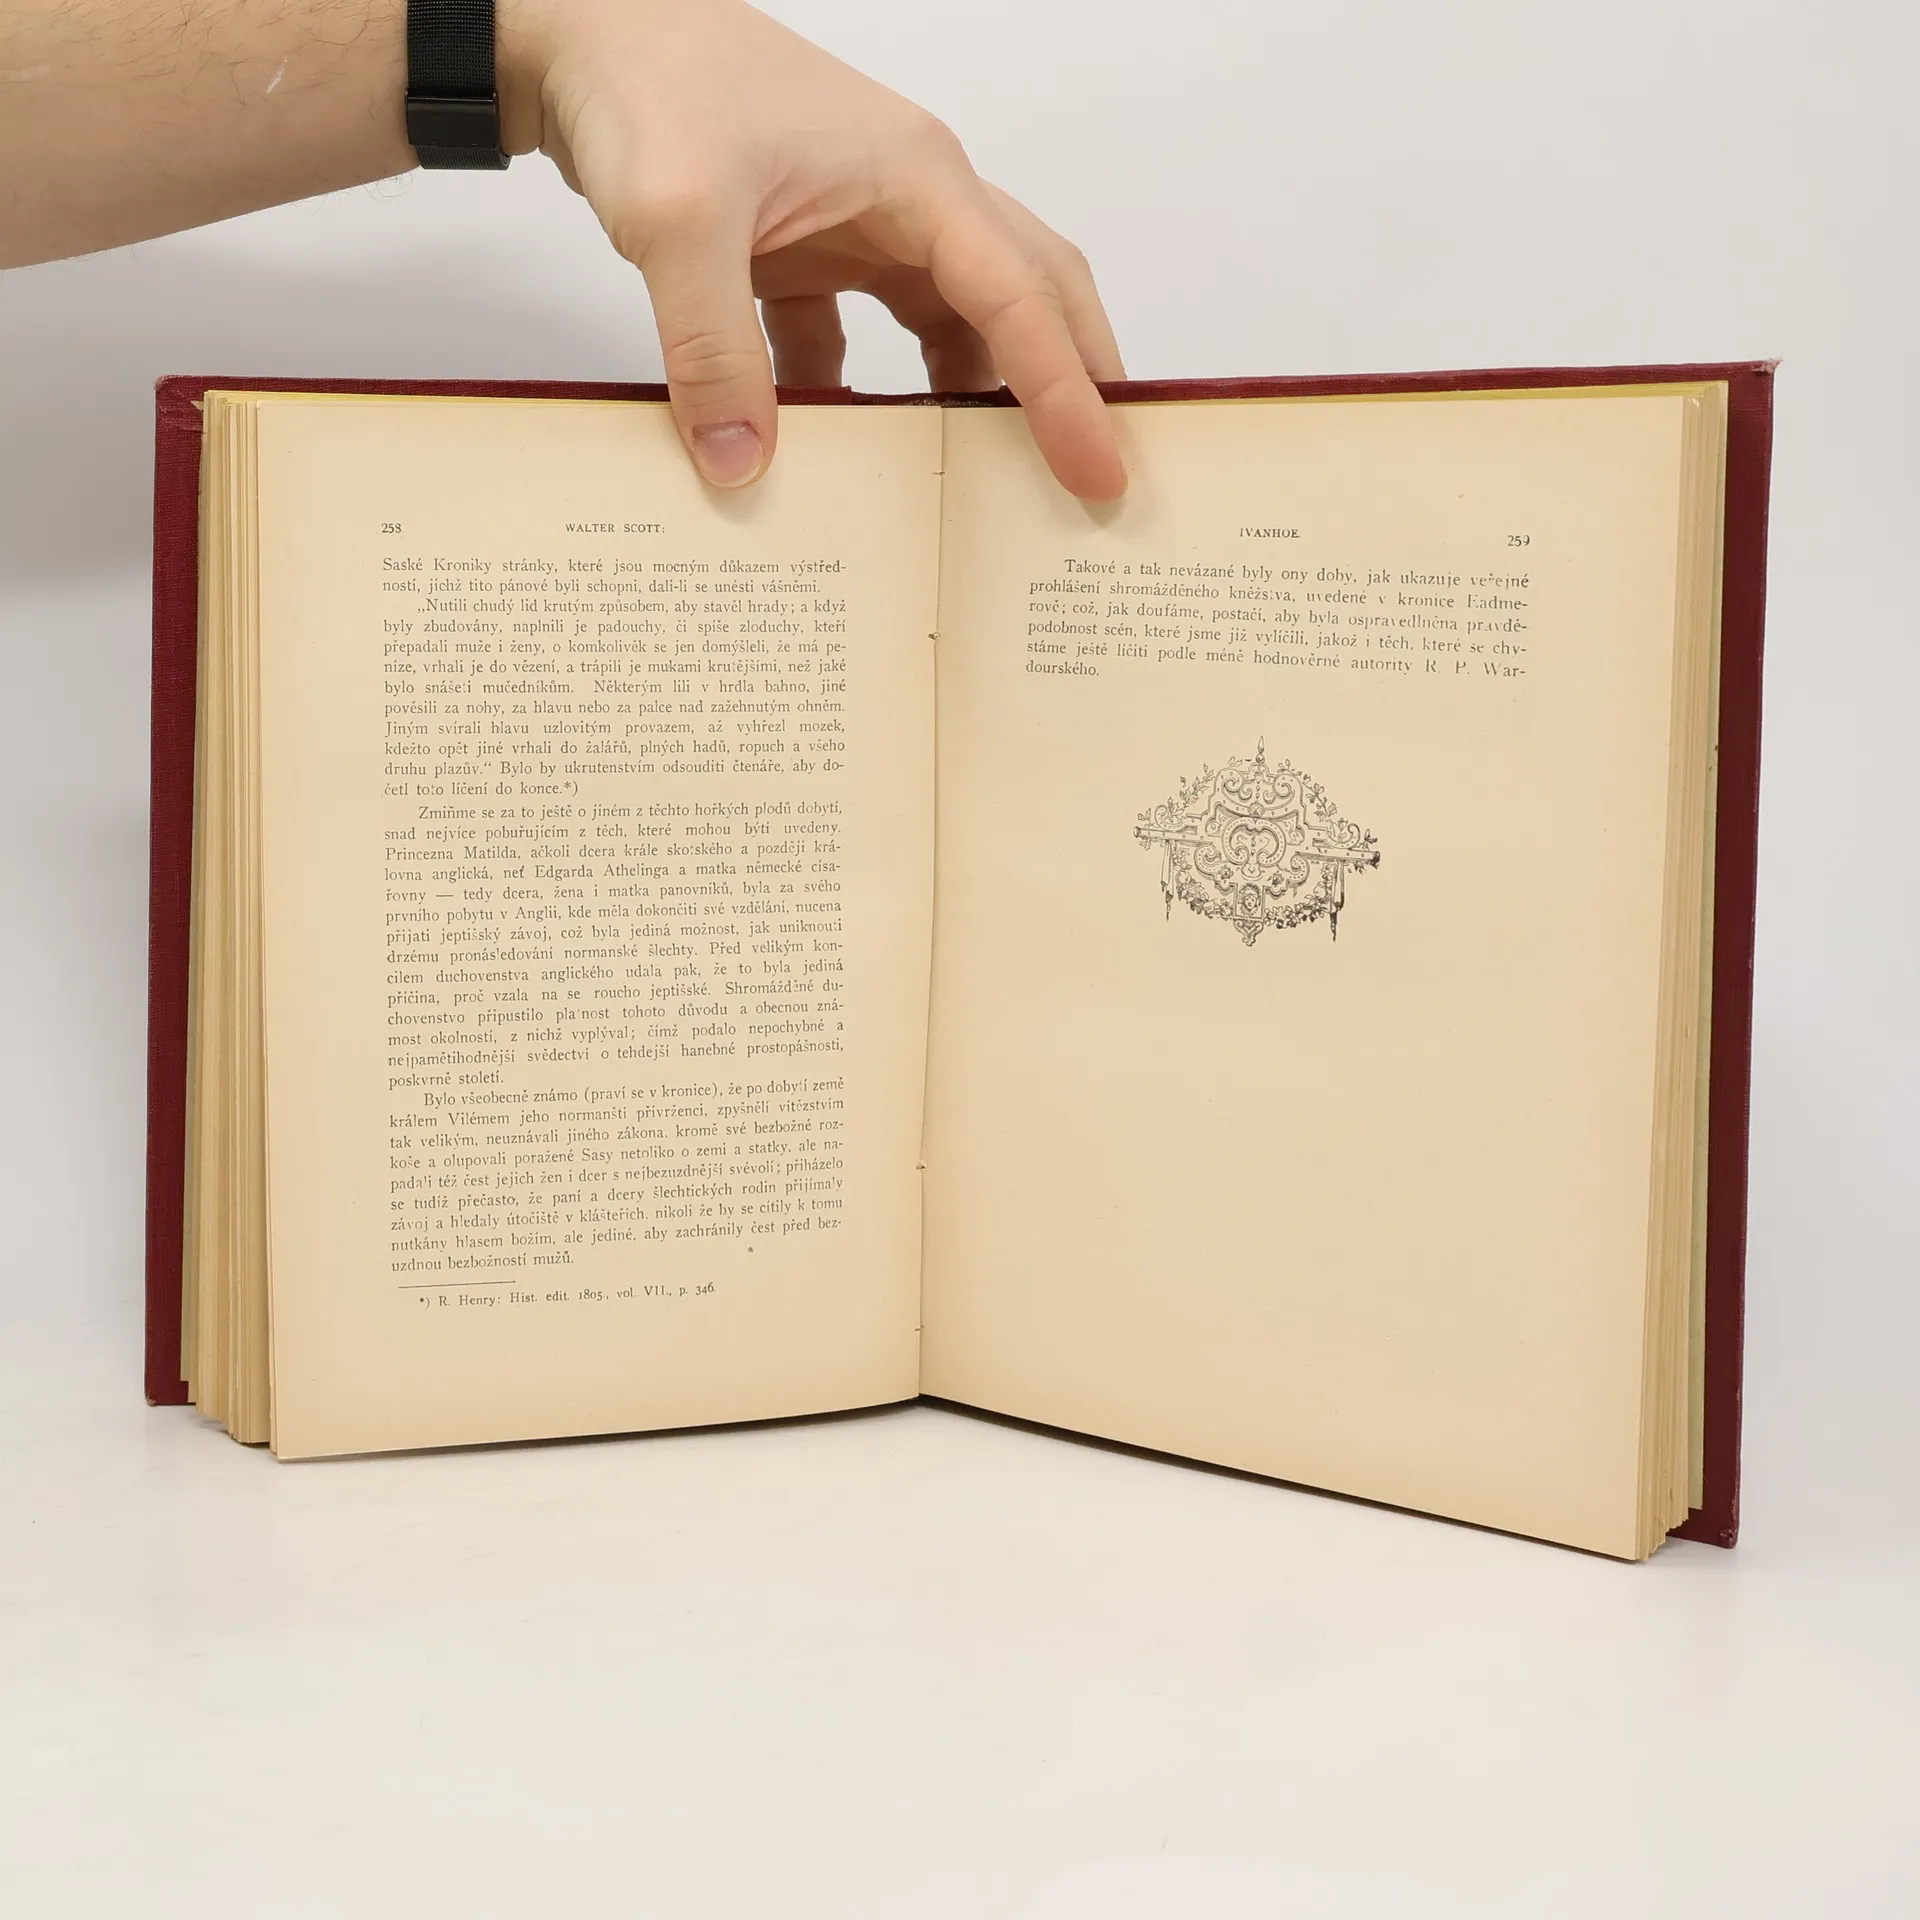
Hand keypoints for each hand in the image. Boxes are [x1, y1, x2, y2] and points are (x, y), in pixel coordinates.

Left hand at [504, 0, 1126, 497]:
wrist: (574, 29)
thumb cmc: (645, 80)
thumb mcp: (677, 222)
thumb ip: (712, 350)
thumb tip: (742, 467)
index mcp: (917, 178)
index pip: (1020, 300)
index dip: (1068, 393)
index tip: (1100, 473)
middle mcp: (908, 199)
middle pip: (1027, 299)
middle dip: (1069, 385)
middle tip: (1095, 477)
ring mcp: (859, 224)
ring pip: (951, 323)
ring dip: (970, 399)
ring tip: (987, 487)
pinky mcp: (807, 249)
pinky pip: (858, 340)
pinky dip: (857, 398)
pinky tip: (842, 454)